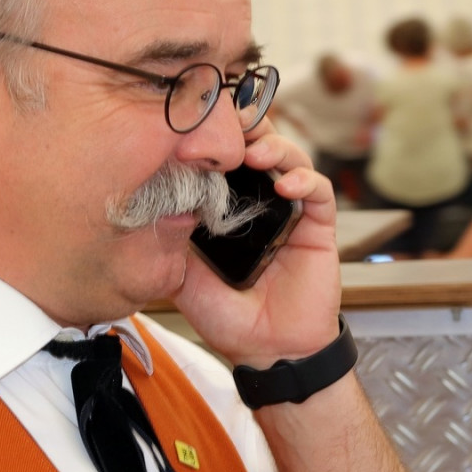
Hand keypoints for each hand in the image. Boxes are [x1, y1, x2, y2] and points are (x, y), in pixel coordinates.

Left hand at [174, 120, 340, 368]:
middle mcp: (259, 200)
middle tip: (230, 121)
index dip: (215, 132)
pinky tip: (286, 186)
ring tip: (254, 154)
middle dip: (246, 125)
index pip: (223, 154)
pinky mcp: (316, 226)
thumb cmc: (225, 316)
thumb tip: (153, 195)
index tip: (199, 121)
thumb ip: (172, 235)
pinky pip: (318, 192)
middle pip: (259, 143)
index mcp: (226, 205)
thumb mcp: (182, 271)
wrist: (265, 351)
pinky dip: (304, 180)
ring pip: (290, 157)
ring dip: (274, 147)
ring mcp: (289, 210)